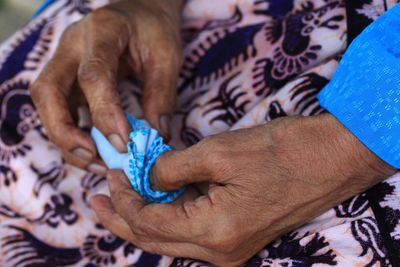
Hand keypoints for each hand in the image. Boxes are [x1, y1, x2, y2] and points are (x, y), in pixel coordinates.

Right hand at [30, 0, 182, 173]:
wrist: (139, 12)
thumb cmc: (153, 30)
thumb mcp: (167, 57)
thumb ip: (161, 96)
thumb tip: (156, 138)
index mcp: (102, 31)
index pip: (94, 75)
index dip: (105, 113)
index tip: (124, 143)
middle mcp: (72, 45)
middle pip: (48, 91)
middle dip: (65, 131)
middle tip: (95, 158)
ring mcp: (63, 61)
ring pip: (47, 104)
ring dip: (66, 138)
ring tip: (97, 162)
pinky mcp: (66, 77)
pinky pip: (58, 108)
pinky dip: (72, 133)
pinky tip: (94, 150)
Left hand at [91, 114, 395, 265]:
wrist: (332, 158)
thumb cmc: (280, 152)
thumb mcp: (219, 152)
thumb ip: (173, 167)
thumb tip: (147, 174)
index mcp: (213, 233)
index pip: (149, 224)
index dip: (124, 199)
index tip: (111, 172)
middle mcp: (220, 251)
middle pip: (156, 240)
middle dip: (123, 218)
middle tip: (97, 199)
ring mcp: (231, 247)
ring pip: (172, 238)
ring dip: (145, 216)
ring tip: (121, 197)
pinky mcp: (239, 235)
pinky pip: (193, 231)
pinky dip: (170, 214)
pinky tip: (159, 197)